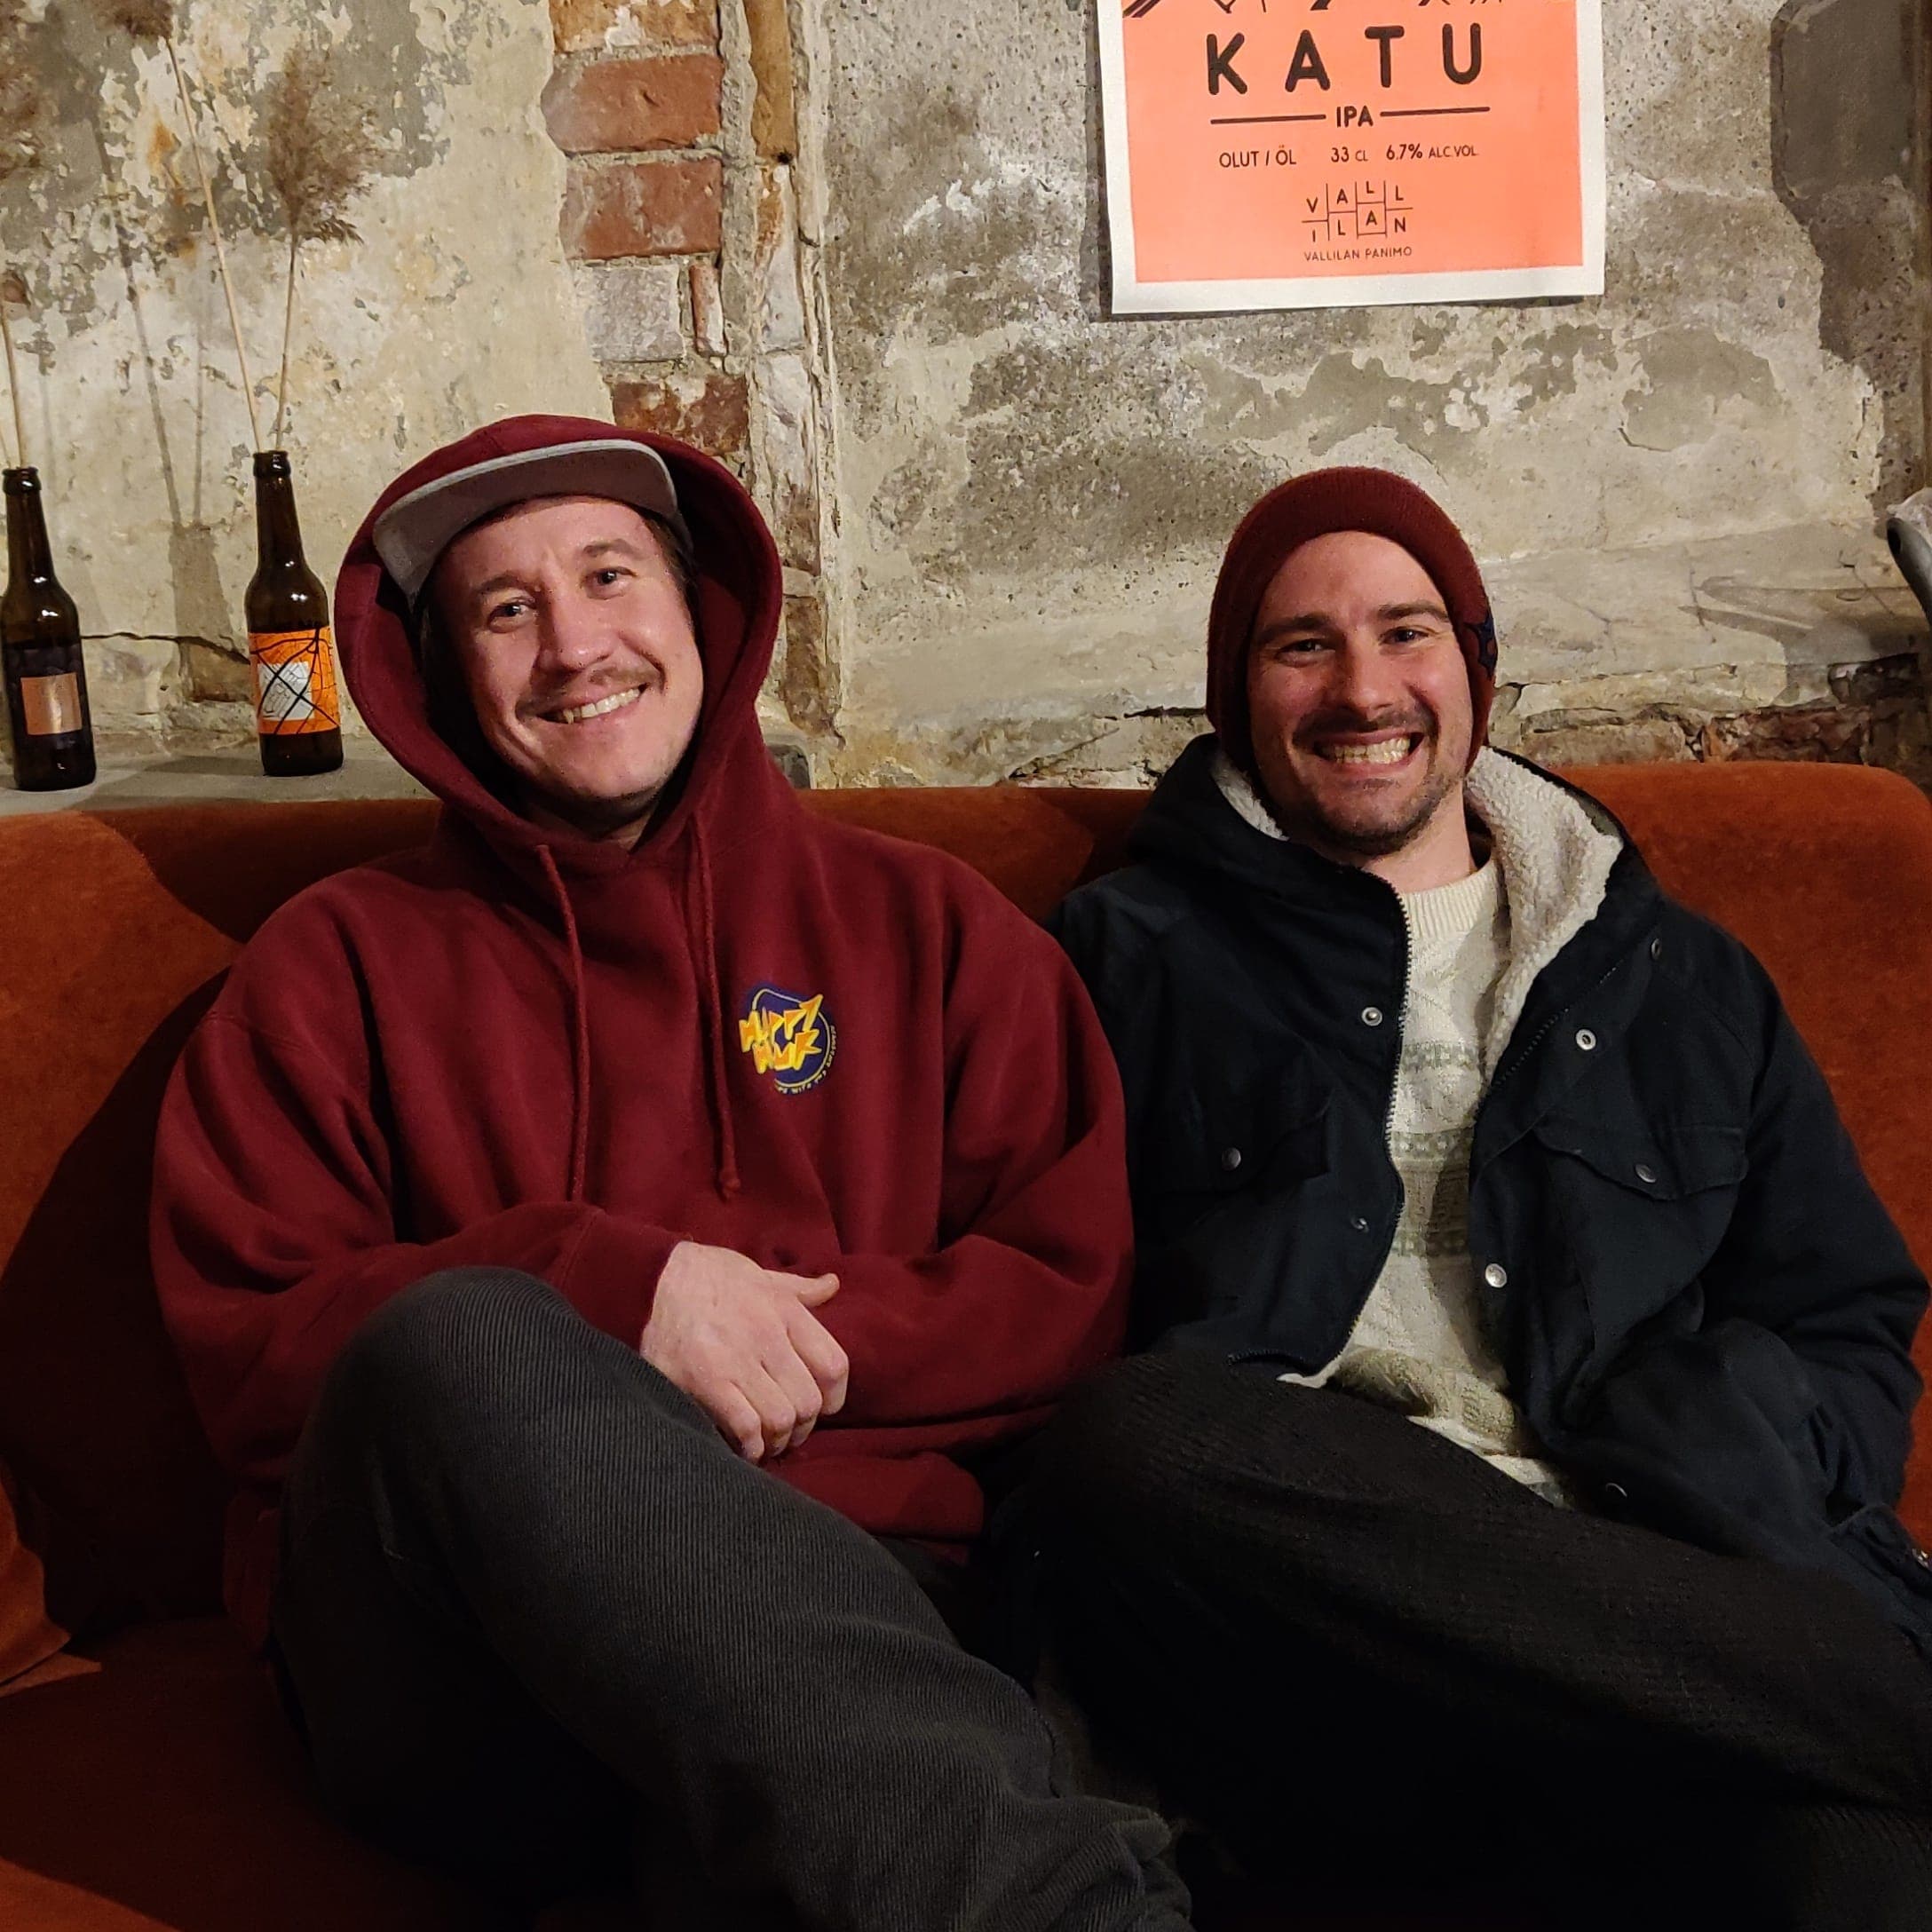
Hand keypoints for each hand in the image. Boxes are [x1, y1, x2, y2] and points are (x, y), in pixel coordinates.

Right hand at [640, 1243, 848, 1461]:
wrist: (651, 1278)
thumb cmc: (707, 1276)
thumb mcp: (759, 1274)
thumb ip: (798, 1288)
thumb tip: (832, 1284)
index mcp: (785, 1310)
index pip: (834, 1365)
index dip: (835, 1397)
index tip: (822, 1408)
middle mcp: (767, 1335)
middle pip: (809, 1401)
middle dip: (802, 1426)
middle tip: (788, 1432)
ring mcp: (737, 1359)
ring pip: (781, 1418)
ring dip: (777, 1440)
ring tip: (766, 1442)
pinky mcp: (705, 1380)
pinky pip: (746, 1426)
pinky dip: (750, 1446)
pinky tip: (744, 1446)